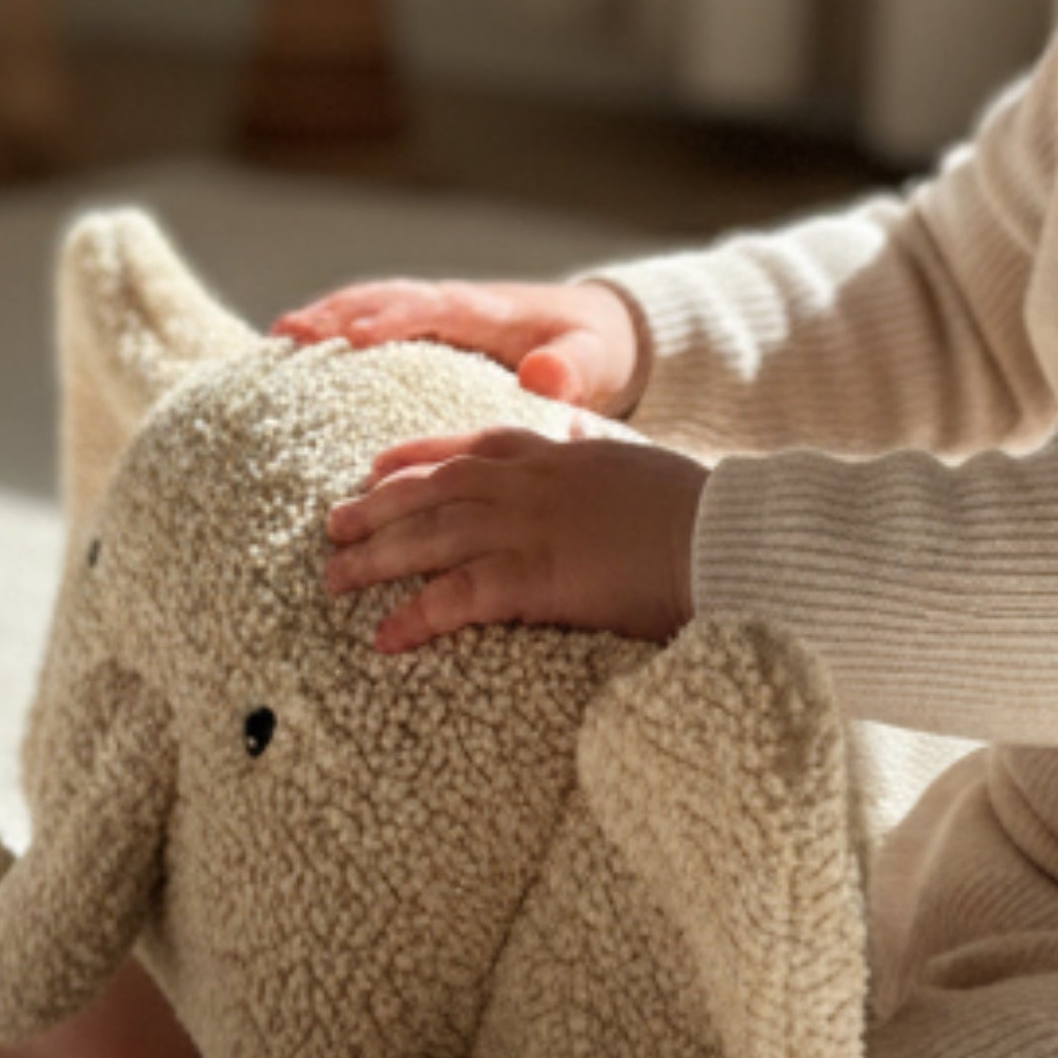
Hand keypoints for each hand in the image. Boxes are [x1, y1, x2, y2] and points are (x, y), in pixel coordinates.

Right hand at [269, 277, 643, 416]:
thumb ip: (572, 368)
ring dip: (326, 316)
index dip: (394, 319)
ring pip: (370, 305)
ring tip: (277, 339)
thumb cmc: (592, 348)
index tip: (355, 337)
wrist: (594, 329)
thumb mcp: (593, 359)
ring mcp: (433, 314)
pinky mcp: (424, 330)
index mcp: (486, 311)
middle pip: (386, 299)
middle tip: (290, 333)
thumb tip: (543, 375)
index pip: (433, 309)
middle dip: (339, 313)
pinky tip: (293, 350)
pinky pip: (373, 321)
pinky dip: (334, 328)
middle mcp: (451, 304)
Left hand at [323, 423, 703, 651]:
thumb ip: (597, 442)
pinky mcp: (536, 577)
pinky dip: (417, 615)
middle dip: (378, 506)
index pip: (471, 446)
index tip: (376, 466)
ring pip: (431, 537)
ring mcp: (528, 527)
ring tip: (334, 579)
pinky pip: (459, 596)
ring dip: (377, 558)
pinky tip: (385, 637)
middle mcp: (531, 484)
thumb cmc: (695, 506)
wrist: (726, 534)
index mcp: (557, 454)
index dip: (417, 455)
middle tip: (332, 524)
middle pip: (434, 489)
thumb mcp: (638, 457)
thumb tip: (578, 420)